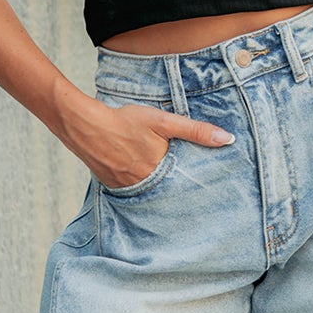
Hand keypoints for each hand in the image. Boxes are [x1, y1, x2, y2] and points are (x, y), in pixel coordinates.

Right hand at [64, 95, 234, 189]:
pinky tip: (141, 176)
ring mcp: (126, 188)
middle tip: (190, 190)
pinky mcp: (112, 185)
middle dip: (177, 188)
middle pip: (167, 190)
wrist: (85, 125)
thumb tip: (228, 139)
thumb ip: (195, 131)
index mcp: (159, 173)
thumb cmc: (125, 121)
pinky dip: (139, 184)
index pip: (184, 184)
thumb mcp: (163, 122)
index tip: (208, 188)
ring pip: (150, 191)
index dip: (194, 184)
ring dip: (158, 187)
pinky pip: (132, 189)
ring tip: (166, 183)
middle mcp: (143, 185)